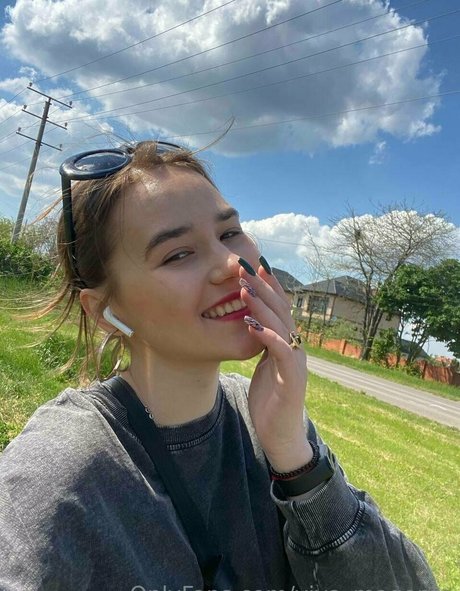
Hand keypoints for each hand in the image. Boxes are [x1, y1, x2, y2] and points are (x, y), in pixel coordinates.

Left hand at [238, 258, 310, 471]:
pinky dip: (268, 336)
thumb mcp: (263, 365)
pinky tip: (252, 325)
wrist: (280, 434)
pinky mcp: (291, 378)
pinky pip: (281, 352)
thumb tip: (251, 322)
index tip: (253, 265)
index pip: (278, 307)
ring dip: (263, 306)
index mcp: (286, 342)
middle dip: (263, 287)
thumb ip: (262, 343)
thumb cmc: (270, 399)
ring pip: (281, 326)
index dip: (268, 286)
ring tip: (245, 288)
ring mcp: (295, 361)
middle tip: (246, 266)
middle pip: (281, 310)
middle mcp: (294, 346)